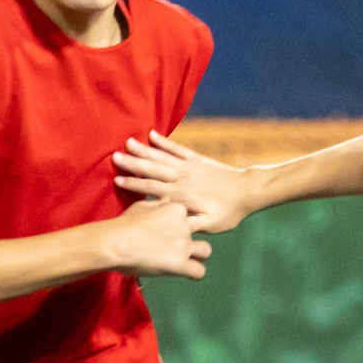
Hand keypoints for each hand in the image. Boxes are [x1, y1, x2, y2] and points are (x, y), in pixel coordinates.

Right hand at [103, 197, 209, 280]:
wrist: (116, 242)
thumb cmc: (125, 224)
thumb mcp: (142, 206)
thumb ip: (159, 205)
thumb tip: (167, 200)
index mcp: (176, 209)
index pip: (189, 216)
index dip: (181, 225)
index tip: (171, 232)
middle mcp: (185, 226)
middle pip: (200, 232)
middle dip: (192, 238)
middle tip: (179, 246)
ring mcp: (184, 245)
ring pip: (205, 251)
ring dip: (198, 256)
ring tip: (186, 260)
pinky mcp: (180, 263)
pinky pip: (199, 271)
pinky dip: (194, 274)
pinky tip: (187, 274)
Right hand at [113, 131, 253, 231]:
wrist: (247, 191)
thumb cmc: (229, 213)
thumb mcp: (211, 225)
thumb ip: (190, 225)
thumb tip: (171, 227)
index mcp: (181, 197)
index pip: (153, 189)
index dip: (134, 185)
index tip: (117, 181)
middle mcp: (182, 179)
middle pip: (153, 169)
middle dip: (133, 163)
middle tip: (114, 156)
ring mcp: (189, 167)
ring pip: (162, 157)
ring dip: (144, 150)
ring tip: (127, 142)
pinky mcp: (196, 159)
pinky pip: (177, 148)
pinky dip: (164, 141)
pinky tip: (151, 134)